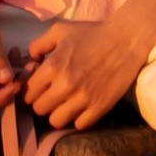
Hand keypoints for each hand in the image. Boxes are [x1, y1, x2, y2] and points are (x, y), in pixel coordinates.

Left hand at [21, 13, 148, 131]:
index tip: (41, 87)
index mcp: (53, 66)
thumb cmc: (92, 33)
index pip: (28, 93)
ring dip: (58, 113)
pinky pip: (79, 125)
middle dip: (43, 102)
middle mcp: (65, 85)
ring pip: (56, 121)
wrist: (126, 39)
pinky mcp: (100, 108)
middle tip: (52, 95)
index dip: (32, 90)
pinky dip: (78, 118)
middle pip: (39, 109)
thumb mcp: (61, 30)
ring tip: (65, 104)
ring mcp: (83, 99)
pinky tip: (81, 107)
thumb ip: (39, 44)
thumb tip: (30, 60)